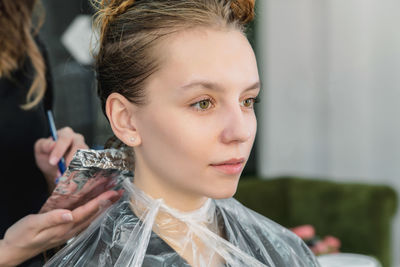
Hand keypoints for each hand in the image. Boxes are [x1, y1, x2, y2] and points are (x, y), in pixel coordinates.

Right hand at [0, 190, 120, 266]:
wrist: (13, 250)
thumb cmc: (21, 235)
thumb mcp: (33, 224)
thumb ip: (51, 218)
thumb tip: (69, 214)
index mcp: (63, 226)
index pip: (87, 211)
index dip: (100, 201)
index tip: (112, 192)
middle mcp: (69, 230)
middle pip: (93, 215)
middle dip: (107, 203)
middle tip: (119, 192)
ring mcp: (68, 232)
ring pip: (91, 218)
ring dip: (103, 207)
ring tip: (113, 198)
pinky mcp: (64, 232)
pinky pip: (84, 221)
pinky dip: (93, 212)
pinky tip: (96, 208)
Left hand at [34, 127, 87, 190]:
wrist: (54, 168)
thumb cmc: (47, 155)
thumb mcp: (40, 149)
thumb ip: (44, 145)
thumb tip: (52, 144)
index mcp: (66, 134)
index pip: (65, 139)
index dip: (59, 150)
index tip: (52, 162)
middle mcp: (78, 140)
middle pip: (79, 148)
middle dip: (70, 162)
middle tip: (61, 174)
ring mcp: (85, 150)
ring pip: (85, 158)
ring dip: (75, 170)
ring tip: (65, 179)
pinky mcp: (89, 160)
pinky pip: (88, 167)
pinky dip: (80, 175)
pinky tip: (72, 181)